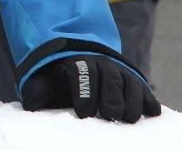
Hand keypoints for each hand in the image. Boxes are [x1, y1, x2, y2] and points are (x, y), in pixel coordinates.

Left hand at [21, 54, 160, 122]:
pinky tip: (150, 112)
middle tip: (109, 116)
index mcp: (75, 62)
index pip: (82, 71)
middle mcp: (100, 63)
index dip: (85, 91)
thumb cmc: (58, 81)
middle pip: (109, 76)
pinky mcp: (134, 82)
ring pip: (130, 82)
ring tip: (128, 119)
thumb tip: (31, 105)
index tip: (84, 113)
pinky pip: (144, 88)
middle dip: (110, 97)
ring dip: (132, 100)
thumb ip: (37, 92)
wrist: (79, 67)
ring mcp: (119, 71)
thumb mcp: (44, 83)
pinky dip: (148, 99)